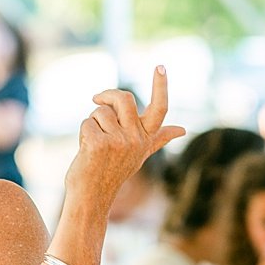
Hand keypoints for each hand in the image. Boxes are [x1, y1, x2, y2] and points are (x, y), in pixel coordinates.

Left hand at [66, 66, 184, 210]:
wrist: (91, 198)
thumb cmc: (111, 174)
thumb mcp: (139, 154)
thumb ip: (158, 138)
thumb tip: (182, 129)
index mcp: (147, 140)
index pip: (159, 109)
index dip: (160, 86)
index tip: (160, 66)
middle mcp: (137, 140)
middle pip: (124, 99)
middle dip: (108, 95)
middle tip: (96, 98)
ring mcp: (120, 142)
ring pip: (101, 111)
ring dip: (91, 124)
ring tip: (94, 146)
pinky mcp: (100, 143)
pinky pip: (87, 123)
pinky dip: (82, 134)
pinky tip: (86, 153)